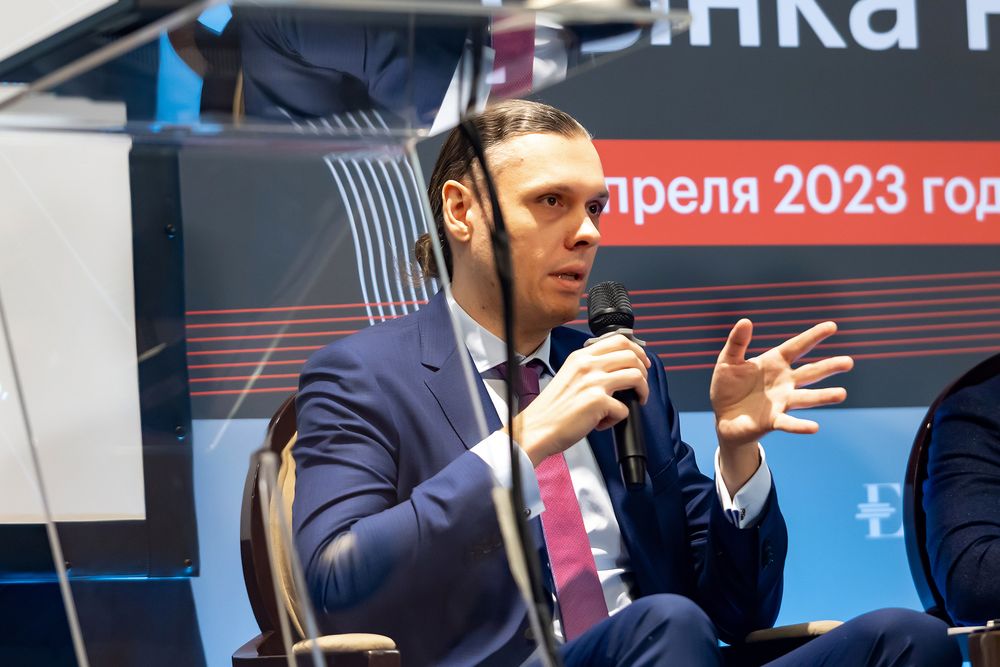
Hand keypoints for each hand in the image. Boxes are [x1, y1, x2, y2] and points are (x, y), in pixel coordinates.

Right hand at [508, 334, 649, 466]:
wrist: (537, 428)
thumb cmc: (552, 409)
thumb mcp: (569, 376)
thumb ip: (589, 369)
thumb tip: (616, 370)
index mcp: (580, 357)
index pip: (618, 340)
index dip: (637, 351)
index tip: (641, 362)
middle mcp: (587, 365)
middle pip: (631, 355)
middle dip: (644, 370)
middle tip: (642, 384)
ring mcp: (593, 382)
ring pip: (636, 376)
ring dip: (642, 391)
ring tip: (635, 401)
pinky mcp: (598, 401)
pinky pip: (624, 408)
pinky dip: (618, 418)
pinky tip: (603, 422)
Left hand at [710, 319, 853, 451]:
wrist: (722, 417)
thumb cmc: (727, 386)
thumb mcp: (728, 361)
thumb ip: (737, 343)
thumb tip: (746, 320)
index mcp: (774, 363)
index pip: (797, 347)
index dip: (813, 336)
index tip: (832, 326)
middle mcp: (784, 382)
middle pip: (810, 372)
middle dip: (829, 367)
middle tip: (849, 362)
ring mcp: (781, 402)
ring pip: (806, 397)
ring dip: (823, 396)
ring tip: (842, 393)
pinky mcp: (773, 421)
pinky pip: (788, 423)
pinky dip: (800, 425)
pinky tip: (814, 427)